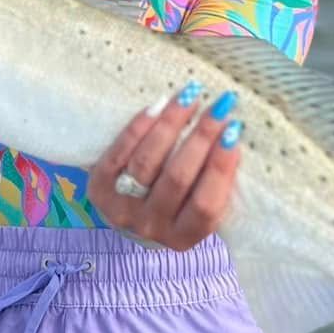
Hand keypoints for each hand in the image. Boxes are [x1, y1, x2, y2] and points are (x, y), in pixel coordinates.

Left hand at [88, 82, 242, 250]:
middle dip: (202, 136)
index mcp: (184, 237)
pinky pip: (120, 152)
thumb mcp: (197, 204)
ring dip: (172, 123)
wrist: (127, 212)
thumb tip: (232, 134)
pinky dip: (140, 126)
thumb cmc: (176, 203)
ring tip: (191, 95)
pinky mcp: (99, 188)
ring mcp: (121, 208)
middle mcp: (151, 226)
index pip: (206, 205)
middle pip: (177, 178)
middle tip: (221, 105)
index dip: (221, 168)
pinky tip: (159, 105)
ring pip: (148, 161)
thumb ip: (213, 182)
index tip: (235, 131)